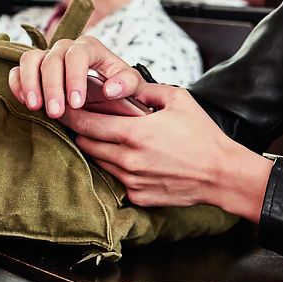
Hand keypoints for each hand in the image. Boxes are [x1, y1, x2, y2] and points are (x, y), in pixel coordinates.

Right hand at [8, 35, 143, 117]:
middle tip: (56, 113)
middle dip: (52, 87)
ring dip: (30, 83)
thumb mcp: (133, 85)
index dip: (74, 78)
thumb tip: (110, 90)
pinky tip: (26, 102)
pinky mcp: (32, 68)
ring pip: (30, 59)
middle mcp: (66, 48)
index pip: (78, 55)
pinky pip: (17, 69)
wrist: (108, 92)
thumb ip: (127, 83)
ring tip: (36, 107)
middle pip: (52, 59)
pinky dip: (18, 84)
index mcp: (90, 47)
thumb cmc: (120, 87)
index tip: (76, 103)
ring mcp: (47, 56)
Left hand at [62, 84, 271, 219]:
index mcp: (134, 133)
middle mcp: (128, 159)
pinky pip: (115, 179)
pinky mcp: (137, 196)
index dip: (70, 114)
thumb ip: (147, 89)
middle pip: (85, 144)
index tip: (61, 107)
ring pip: (98, 162)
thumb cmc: (202, 135)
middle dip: (81, 131)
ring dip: (98, 148)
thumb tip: (124, 85)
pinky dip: (116, 167)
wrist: (221, 174)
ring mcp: (131, 181)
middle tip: (82, 119)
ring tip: (106, 136)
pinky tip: (128, 157)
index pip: (86, 123)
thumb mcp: (178, 100)